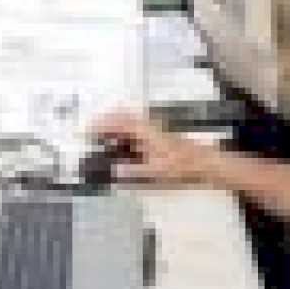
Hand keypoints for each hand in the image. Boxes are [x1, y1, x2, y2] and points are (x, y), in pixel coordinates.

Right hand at [89, 112, 212, 184]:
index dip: (100, 125)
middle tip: (88, 130)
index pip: (117, 123)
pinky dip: (123, 129)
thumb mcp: (156, 171)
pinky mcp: (155, 133)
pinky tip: (120, 140)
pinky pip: (134, 126)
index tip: (86, 130)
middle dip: (104, 121)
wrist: (203, 162)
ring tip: (100, 134)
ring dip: (114, 124)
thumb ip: (133, 171)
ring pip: (127, 120)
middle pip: (120, 117)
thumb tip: (112, 170)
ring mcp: (151, 127)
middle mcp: (146, 125)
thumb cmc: (180, 166)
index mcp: (143, 130)